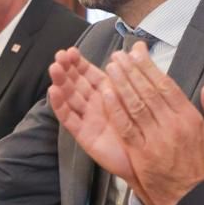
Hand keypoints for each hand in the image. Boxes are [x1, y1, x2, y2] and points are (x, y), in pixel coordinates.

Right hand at [48, 48, 145, 198]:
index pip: (89, 74)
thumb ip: (137, 71)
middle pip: (76, 83)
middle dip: (67, 69)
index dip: (79, 62)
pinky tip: (54, 92)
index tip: (71, 51)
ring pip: (70, 97)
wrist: (149, 159)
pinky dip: (61, 106)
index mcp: (107, 93)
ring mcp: (87, 118)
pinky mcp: (84, 134)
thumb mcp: (141, 94)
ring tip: (54, 68)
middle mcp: (95, 104)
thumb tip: (139, 45)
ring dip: (61, 83)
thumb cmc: (146, 127)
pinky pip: (70, 119)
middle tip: (59, 56)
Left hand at [101, 44, 203, 204]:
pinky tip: (105, 95)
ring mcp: (154, 139)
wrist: (196, 198)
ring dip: (121, 84)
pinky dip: (115, 110)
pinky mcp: (140, 154)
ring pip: (135, 106)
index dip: (150, 68)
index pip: (167, 86)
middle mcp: (171, 125)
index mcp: (189, 118)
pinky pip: (125, 127)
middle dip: (132, 71)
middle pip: (148, 91)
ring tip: (110, 68)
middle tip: (119, 56)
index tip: (138, 54)